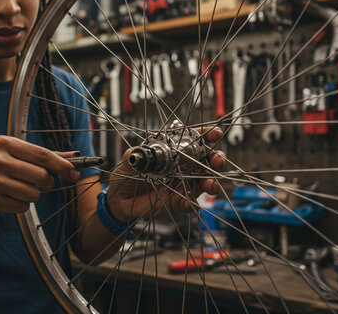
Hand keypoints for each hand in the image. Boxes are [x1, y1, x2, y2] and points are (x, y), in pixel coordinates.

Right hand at [0, 135, 79, 212]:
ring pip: (33, 194)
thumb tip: (71, 156)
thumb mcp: (9, 150)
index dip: (62, 166)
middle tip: (39, 183)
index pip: (43, 155)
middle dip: (46, 183)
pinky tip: (8, 198)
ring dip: (33, 196)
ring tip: (18, 189)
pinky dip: (21, 205)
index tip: (75, 174)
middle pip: (41, 176)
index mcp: (5, 143)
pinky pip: (21, 207)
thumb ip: (39, 154)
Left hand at [105, 127, 225, 222]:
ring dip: (211, 182)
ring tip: (212, 185)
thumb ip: (137, 154)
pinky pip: (190, 203)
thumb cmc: (126, 176)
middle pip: (206, 161)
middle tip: (217, 160)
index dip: (206, 135)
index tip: (214, 133)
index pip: (193, 140)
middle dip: (216, 158)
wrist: (119, 201)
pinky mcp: (179, 203)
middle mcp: (182, 167)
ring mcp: (182, 185)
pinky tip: (190, 201)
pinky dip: (192, 202)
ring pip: (204, 182)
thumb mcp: (129, 161)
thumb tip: (142, 152)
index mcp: (172, 152)